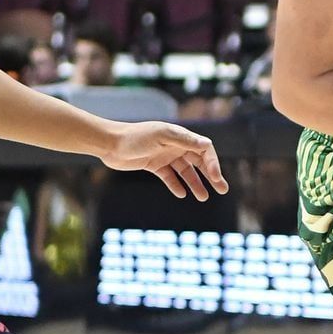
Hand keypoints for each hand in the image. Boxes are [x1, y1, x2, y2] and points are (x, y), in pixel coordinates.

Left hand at [99, 121, 228, 199]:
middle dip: (211, 175)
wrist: (110, 143)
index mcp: (180, 136)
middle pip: (199, 161)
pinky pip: (169, 177)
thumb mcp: (161, 136)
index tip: (216, 178)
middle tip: (222, 189)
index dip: (213, 163)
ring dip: (195, 184)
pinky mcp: (154, 165)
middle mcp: (175, 145)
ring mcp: (165, 156)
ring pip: (185, 172)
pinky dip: (176, 185)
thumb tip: (207, 143)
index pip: (204, 149)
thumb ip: (184, 140)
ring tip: (203, 198)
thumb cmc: (135, 137)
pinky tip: (182, 194)